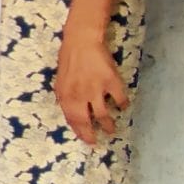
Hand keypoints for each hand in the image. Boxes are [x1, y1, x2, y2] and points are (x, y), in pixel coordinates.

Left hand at [54, 26, 128, 143]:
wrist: (82, 41)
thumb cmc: (69, 60)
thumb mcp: (60, 81)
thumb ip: (64, 97)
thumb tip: (69, 113)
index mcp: (66, 96)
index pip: (72, 120)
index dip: (80, 132)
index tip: (86, 141)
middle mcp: (81, 96)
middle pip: (87, 121)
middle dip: (92, 134)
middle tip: (97, 141)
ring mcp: (96, 89)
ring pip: (104, 115)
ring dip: (108, 124)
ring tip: (111, 130)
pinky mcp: (111, 82)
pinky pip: (119, 99)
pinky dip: (122, 105)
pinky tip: (123, 106)